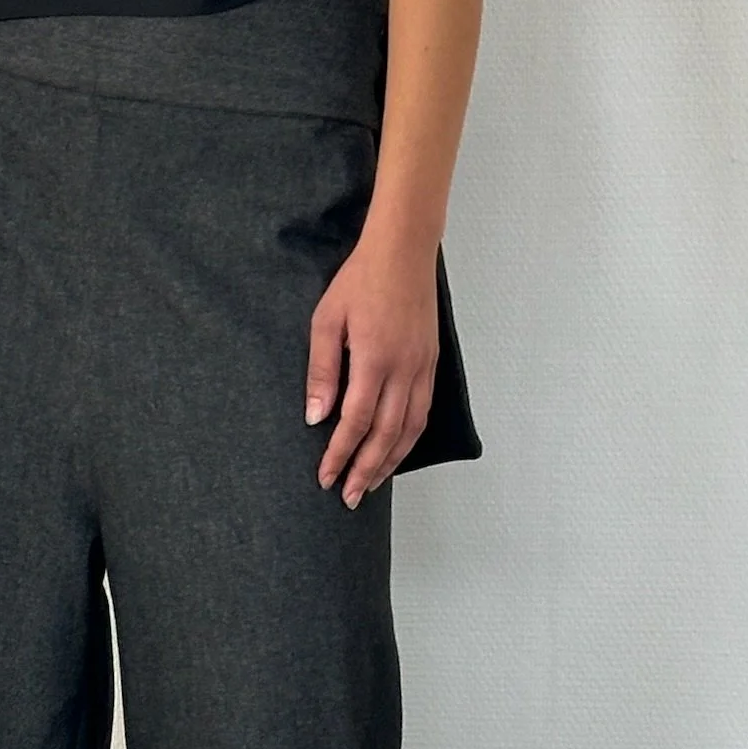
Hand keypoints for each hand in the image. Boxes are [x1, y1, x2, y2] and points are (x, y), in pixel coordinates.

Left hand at [305, 231, 440, 507]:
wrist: (403, 252)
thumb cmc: (360, 281)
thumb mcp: (326, 321)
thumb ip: (322, 370)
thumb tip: (316, 416)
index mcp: (375, 360)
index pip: (355, 422)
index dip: (339, 454)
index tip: (325, 478)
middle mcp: (404, 370)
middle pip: (385, 435)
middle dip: (365, 470)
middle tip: (349, 497)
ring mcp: (422, 369)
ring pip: (409, 429)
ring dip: (390, 462)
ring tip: (371, 484)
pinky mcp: (431, 364)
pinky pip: (422, 412)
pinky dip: (409, 439)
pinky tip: (395, 452)